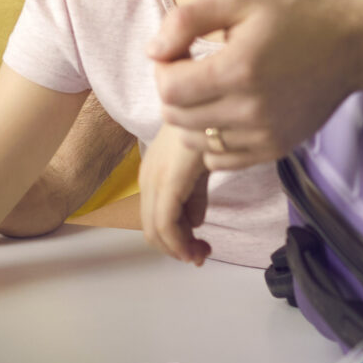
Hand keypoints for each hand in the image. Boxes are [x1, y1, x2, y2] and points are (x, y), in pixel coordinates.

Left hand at [138, 127, 213, 266]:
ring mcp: (155, 179)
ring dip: (179, 249)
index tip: (197, 251)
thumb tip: (196, 224)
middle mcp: (149, 178)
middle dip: (177, 249)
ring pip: (156, 230)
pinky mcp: (167, 181)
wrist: (214, 106)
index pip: (155, 220)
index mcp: (154, 175)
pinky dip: (179, 242)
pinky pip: (166, 223)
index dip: (175, 242)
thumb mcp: (201, 170)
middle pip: (152, 229)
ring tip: (202, 253)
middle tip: (200, 257)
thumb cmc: (209, 131)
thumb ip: (195, 197)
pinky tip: (195, 247)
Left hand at [149, 0, 362, 166]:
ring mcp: (265, 135)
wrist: (351, 44)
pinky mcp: (275, 149)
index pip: (168, 88)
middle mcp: (251, 110)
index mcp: (238, 69)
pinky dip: (211, 141)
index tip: (179, 52)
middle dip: (174, 91)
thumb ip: (186, 21)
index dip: (163, 68)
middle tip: (192, 69)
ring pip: (194, 141)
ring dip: (190, 117)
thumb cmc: (292, 14)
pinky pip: (219, 160)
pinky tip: (226, 112)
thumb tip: (153, 52)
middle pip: (176, 117)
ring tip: (209, 90)